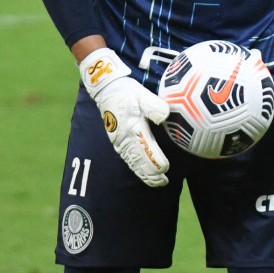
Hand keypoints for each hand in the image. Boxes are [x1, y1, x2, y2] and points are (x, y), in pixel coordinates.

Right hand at [78, 47, 170, 186]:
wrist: (107, 90)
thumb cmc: (127, 92)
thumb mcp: (143, 95)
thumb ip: (154, 106)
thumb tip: (165, 115)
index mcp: (133, 128)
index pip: (146, 149)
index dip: (156, 160)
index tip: (166, 168)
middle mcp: (125, 139)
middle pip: (139, 161)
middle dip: (151, 173)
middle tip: (163, 182)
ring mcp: (120, 141)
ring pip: (133, 162)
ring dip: (144, 173)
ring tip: (156, 182)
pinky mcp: (118, 141)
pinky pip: (127, 159)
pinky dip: (136, 168)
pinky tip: (141, 173)